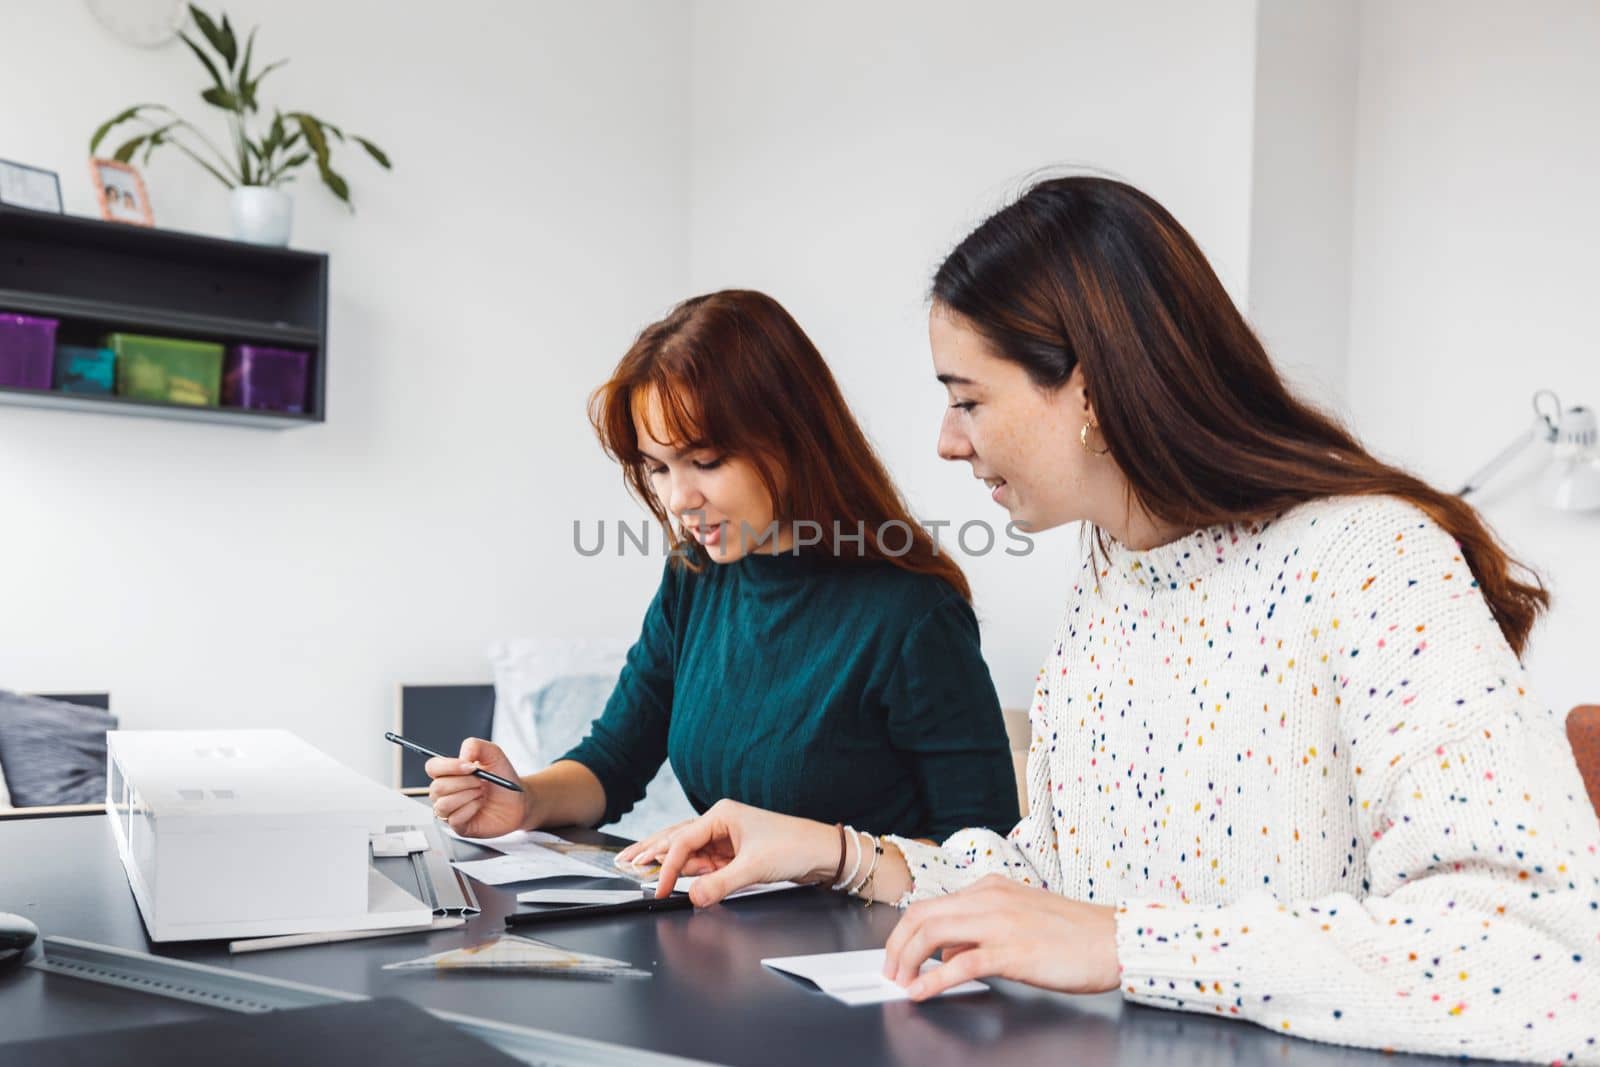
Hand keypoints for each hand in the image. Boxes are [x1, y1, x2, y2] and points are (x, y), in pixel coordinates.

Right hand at [425, 737, 529, 838]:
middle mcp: (446, 792)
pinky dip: (470, 809)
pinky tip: (480, 806)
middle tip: (481, 782)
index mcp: (449, 773)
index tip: (470, 766)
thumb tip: (463, 754)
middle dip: (464, 783)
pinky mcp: (458, 826)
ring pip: (443, 805)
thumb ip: (476, 746)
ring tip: (481, 794)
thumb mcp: (493, 754)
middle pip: (436, 787)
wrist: (518, 800)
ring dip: (467, 796)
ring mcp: (450, 810)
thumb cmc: (503, 779)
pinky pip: (454, 819)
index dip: (449, 766)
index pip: (432, 767)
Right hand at [616, 799, 839, 906]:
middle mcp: (719, 822)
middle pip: (676, 838)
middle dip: (651, 851)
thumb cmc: (793, 847)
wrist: (822, 852)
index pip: (683, 841)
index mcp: (721, 815)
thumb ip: (720, 885)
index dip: (666, 866)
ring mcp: (724, 838)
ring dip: (665, 861)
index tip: (657, 889)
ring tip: (636, 867)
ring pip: (687, 851)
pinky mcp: (732, 853)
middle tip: (624, 863)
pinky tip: (669, 875)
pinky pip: (702, 862)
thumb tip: (691, 897)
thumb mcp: (754, 868)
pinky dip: (685, 870)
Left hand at [882, 874, 1119, 999]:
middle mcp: (990, 899)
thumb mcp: (1020, 918)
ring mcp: (1000, 923)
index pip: (931, 904)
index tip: (896, 954)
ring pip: (932, 933)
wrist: (1115, 940)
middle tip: (890, 971)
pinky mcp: (1012, 952)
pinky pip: (960, 965)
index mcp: (991, 888)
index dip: (905, 932)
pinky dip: (933, 980)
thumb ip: (980, 931)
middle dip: (896, 945)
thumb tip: (946, 955)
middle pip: (922, 915)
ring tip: (900, 982)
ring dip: (907, 960)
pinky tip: (922, 992)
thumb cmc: (1074, 934)